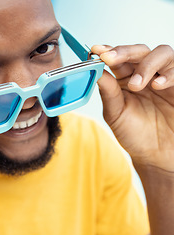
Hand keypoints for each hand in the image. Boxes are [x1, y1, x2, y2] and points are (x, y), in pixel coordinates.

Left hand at [91, 44, 173, 169]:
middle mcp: (144, 74)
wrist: (157, 155)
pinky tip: (157, 85)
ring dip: (146, 64)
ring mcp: (163, 78)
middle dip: (123, 51)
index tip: (96, 50)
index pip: (117, 59)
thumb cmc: (135, 134)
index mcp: (124, 79)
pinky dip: (168, 74)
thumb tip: (96, 71)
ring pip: (161, 53)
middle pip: (138, 51)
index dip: (107, 51)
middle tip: (110, 58)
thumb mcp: (116, 114)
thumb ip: (108, 92)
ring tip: (136, 85)